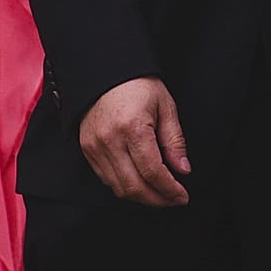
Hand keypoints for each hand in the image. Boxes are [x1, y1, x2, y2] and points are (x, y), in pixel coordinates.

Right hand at [78, 76, 190, 207]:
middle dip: (157, 199)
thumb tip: (183, 169)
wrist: (106, 70)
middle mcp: (110, 140)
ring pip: (118, 188)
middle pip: (134, 187)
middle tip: (173, 199)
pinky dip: (124, 186)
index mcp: (132, 127)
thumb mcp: (165, 106)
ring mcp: (95, 147)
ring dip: (141, 197)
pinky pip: (106, 179)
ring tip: (159, 193)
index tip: (182, 195)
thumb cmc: (137, 84)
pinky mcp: (87, 150)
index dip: (169, 189)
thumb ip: (174, 141)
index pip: (152, 171)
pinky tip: (139, 182)